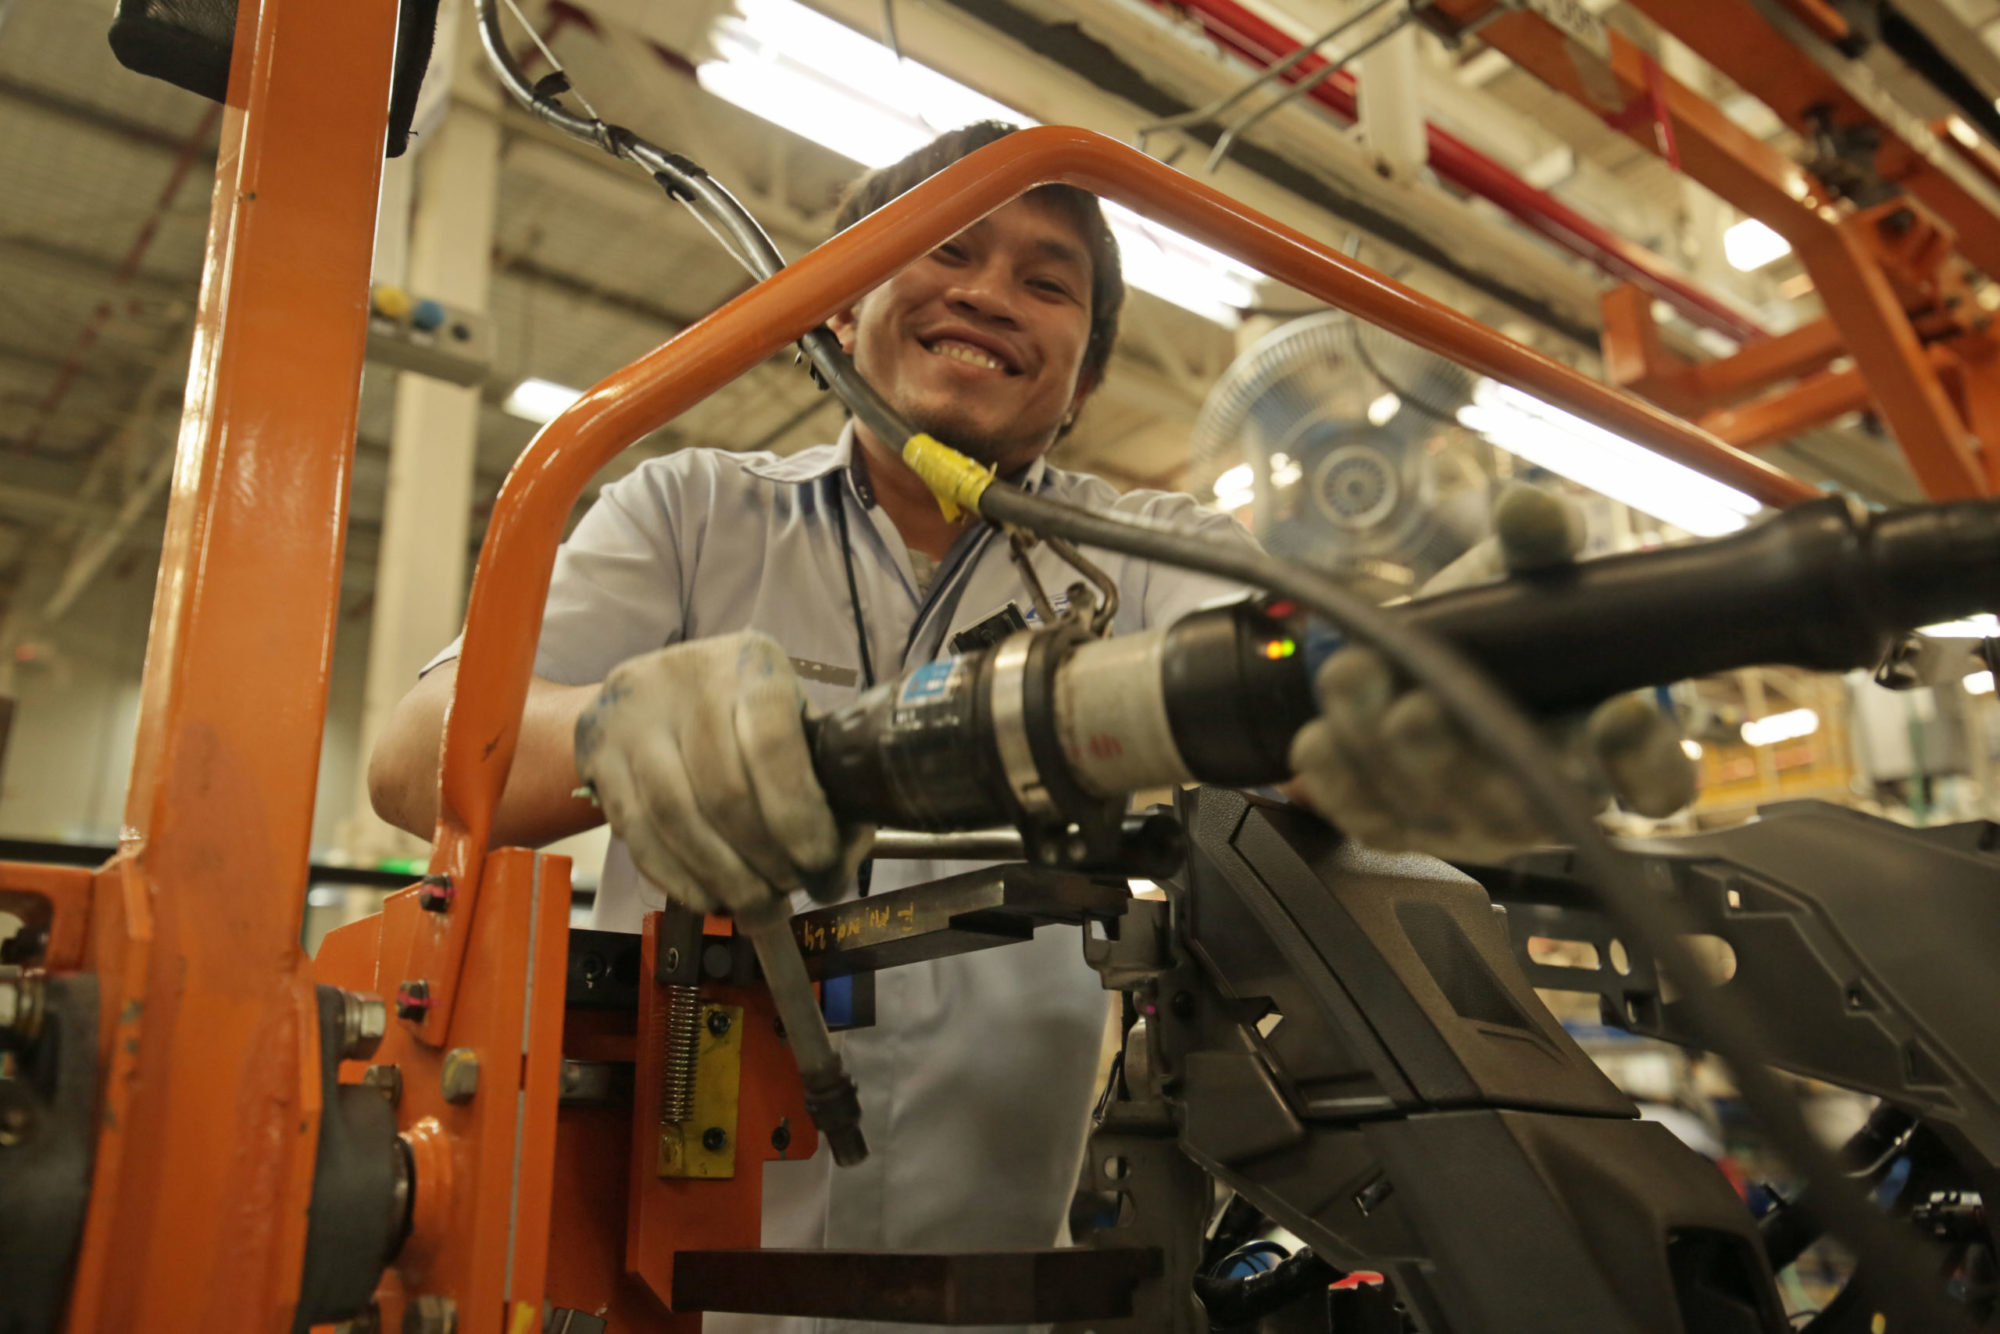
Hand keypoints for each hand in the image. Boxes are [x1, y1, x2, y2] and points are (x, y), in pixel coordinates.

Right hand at [574, 631, 859, 911]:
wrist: (645, 693)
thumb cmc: (736, 712)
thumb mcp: (787, 717)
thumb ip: (821, 775)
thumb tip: (845, 852)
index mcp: (749, 662)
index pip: (773, 745)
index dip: (799, 817)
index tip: (821, 864)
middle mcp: (685, 677)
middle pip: (724, 791)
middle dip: (766, 860)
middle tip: (792, 892)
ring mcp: (631, 715)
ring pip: (677, 818)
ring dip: (724, 878)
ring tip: (757, 907)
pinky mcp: (597, 755)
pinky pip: (638, 833)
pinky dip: (680, 878)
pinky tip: (711, 897)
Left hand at [1287, 484, 1696, 861]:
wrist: (1421, 649)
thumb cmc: (1501, 624)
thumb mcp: (1526, 573)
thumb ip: (1540, 542)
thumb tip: (1527, 509)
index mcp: (1611, 746)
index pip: (1657, 779)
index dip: (1644, 759)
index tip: (1620, 712)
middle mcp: (1547, 797)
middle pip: (1521, 806)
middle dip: (1465, 761)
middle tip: (1423, 710)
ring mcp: (1474, 822)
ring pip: (1437, 810)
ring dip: (1385, 753)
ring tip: (1357, 683)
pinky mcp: (1404, 828)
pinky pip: (1370, 819)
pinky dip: (1338, 778)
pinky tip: (1319, 736)